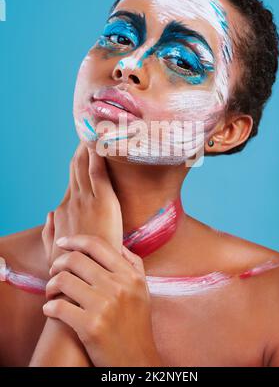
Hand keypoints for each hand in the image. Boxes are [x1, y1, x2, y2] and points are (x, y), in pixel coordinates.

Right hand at [42, 142, 122, 267]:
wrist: (86, 273)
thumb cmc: (74, 263)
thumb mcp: (54, 249)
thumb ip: (49, 230)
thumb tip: (49, 213)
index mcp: (64, 210)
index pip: (71, 181)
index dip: (76, 164)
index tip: (81, 149)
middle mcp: (73, 201)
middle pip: (76, 169)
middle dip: (81, 150)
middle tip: (87, 131)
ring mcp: (87, 200)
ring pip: (85, 167)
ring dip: (87, 147)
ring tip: (92, 130)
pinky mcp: (103, 202)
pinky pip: (98, 173)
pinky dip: (98, 156)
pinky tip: (99, 142)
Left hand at [43, 234, 162, 366]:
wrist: (136, 360)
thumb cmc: (137, 324)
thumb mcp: (143, 289)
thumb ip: (133, 264)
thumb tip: (118, 244)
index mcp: (130, 275)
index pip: (97, 245)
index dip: (75, 240)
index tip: (63, 242)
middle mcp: (118, 286)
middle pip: (75, 259)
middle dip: (58, 263)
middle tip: (53, 271)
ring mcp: (104, 306)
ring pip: (63, 280)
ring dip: (50, 284)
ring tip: (51, 291)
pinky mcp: (90, 326)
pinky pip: (58, 307)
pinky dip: (49, 306)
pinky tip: (50, 309)